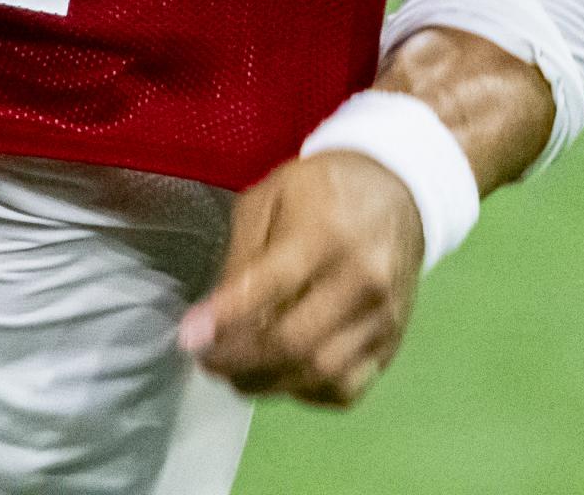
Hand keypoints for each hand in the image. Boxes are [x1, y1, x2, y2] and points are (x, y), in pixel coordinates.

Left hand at [178, 149, 424, 405]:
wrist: (395, 191)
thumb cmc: (324, 190)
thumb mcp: (270, 197)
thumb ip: (242, 256)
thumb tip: (213, 317)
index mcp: (328, 232)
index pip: (272, 285)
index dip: (225, 318)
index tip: (189, 338)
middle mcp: (362, 279)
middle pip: (295, 341)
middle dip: (239, 361)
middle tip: (207, 361)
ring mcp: (382, 317)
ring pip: (319, 373)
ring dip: (266, 383)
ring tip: (235, 373)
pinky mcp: (391, 342)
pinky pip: (345, 388)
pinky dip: (305, 393)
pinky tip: (282, 376)